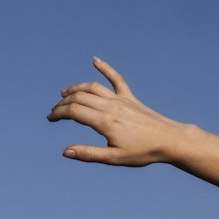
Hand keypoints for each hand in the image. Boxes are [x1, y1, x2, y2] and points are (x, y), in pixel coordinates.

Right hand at [47, 57, 184, 166]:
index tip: (50, 119)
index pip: (74, 112)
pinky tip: (95, 60)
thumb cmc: (141, 152)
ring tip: (64, 93)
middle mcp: (111, 107)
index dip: (59, 113)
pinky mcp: (130, 97)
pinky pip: (116, 78)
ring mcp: (121, 99)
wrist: (168, 140)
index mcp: (105, 122)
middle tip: (53, 112)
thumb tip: (65, 152)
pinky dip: (105, 68)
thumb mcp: (112, 158)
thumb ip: (88, 153)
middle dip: (63, 103)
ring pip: (93, 87)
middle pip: (80, 98)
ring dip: (76, 88)